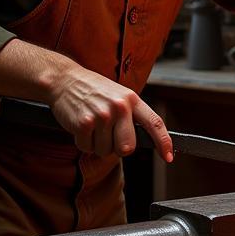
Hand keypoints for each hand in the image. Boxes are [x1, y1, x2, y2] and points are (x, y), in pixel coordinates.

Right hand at [46, 65, 172, 160]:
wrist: (65, 79)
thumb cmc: (94, 90)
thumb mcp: (119, 95)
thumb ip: (132, 115)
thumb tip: (144, 140)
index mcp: (132, 100)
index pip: (155, 123)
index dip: (164, 142)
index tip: (169, 156)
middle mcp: (120, 107)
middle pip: (127, 148)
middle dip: (118, 148)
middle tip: (108, 135)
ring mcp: (102, 115)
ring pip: (105, 151)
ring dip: (97, 144)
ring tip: (92, 124)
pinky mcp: (84, 123)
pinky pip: (87, 148)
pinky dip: (83, 142)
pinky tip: (81, 126)